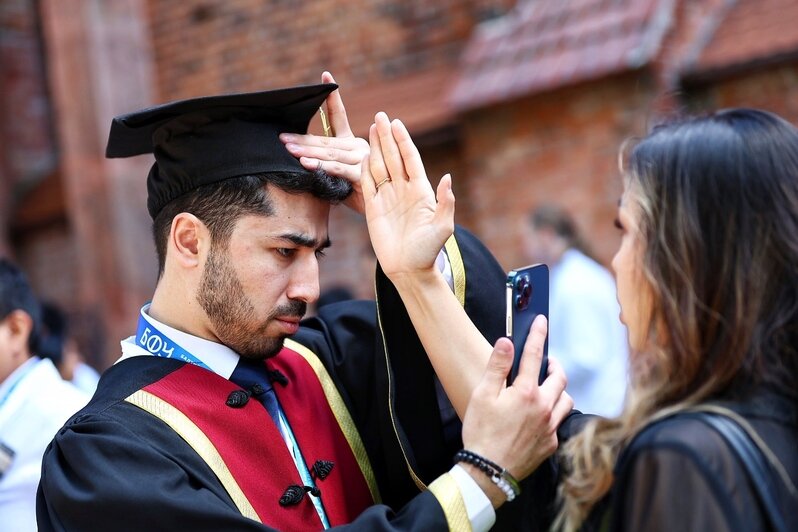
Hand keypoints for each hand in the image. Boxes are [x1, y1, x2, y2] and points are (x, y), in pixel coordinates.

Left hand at [280, 71, 369, 213]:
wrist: (382, 216)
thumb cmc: (357, 196)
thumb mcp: (338, 179)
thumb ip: (325, 166)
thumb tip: (300, 159)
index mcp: (352, 144)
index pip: (339, 116)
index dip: (331, 98)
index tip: (325, 76)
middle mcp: (358, 147)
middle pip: (326, 140)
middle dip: (302, 138)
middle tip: (281, 137)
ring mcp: (363, 160)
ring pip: (330, 154)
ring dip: (307, 151)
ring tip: (288, 148)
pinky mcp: (363, 176)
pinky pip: (339, 170)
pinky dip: (322, 166)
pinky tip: (306, 164)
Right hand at [361, 112, 454, 281]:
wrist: (409, 269)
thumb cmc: (428, 251)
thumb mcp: (443, 227)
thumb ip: (445, 203)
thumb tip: (447, 178)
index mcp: (421, 191)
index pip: (411, 160)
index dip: (403, 141)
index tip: (397, 124)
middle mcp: (404, 190)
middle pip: (393, 158)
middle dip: (386, 137)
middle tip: (380, 116)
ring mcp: (388, 198)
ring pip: (380, 167)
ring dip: (375, 148)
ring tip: (370, 128)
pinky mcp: (373, 208)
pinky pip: (367, 184)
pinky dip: (364, 169)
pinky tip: (361, 154)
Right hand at [460, 316, 572, 506]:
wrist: (488, 471)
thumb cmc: (482, 432)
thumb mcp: (482, 395)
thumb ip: (497, 366)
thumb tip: (506, 342)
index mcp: (526, 392)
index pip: (534, 355)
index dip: (538, 335)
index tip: (542, 322)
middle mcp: (544, 407)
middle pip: (559, 377)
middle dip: (553, 365)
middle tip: (546, 362)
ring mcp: (550, 427)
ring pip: (566, 401)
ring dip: (559, 390)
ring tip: (547, 388)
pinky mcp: (550, 444)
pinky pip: (560, 423)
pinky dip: (554, 414)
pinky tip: (542, 416)